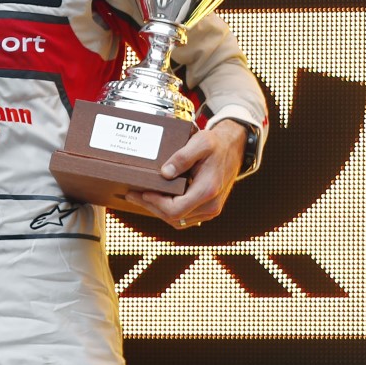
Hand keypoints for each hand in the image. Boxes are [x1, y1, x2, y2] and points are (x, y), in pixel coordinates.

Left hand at [124, 120, 246, 228]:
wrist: (234, 149)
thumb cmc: (216, 145)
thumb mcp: (200, 143)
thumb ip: (182, 158)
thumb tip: (164, 173)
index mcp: (207, 191)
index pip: (175, 210)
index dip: (154, 203)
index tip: (140, 192)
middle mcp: (210, 206)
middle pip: (174, 218)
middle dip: (150, 207)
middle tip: (132, 195)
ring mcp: (210, 210)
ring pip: (179, 221)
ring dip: (158, 211)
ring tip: (140, 197)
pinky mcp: (208, 209)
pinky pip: (185, 217)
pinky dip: (169, 211)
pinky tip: (156, 199)